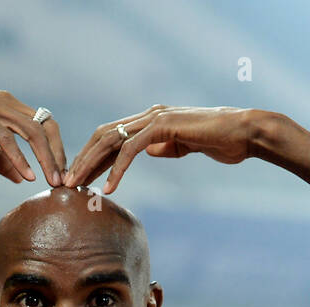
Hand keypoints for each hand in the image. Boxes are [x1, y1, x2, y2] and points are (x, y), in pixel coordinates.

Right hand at [0, 87, 66, 185]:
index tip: (61, 174)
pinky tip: (26, 175)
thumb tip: (19, 178)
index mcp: (10, 108)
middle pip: (46, 126)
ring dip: (45, 157)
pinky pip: (5, 137)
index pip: (45, 126)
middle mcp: (7, 102)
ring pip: (31, 130)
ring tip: (51, 181)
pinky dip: (19, 157)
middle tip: (64, 181)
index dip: (57, 150)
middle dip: (58, 155)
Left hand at [62, 105, 255, 192]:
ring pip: (111, 139)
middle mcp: (149, 115)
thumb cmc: (220, 141)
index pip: (111, 136)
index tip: (79, 177)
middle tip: (66, 183)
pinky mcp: (164, 128)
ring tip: (78, 186)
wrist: (243, 133)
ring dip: (91, 164)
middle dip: (82, 159)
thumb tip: (148, 151)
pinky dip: (117, 168)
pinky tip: (109, 187)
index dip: (92, 156)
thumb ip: (163, 146)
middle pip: (103, 135)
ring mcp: (155, 119)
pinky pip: (132, 149)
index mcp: (150, 120)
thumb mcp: (183, 146)